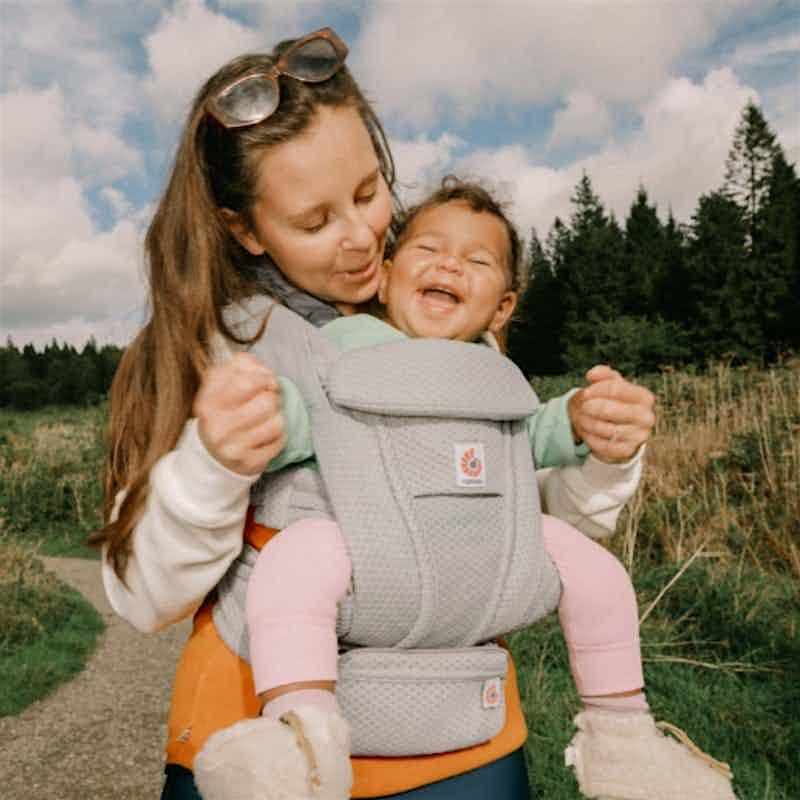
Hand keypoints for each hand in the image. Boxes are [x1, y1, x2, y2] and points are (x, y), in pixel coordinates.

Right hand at [193, 352, 285, 475]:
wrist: (212, 455)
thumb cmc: (223, 413)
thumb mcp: (221, 384)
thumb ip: (241, 366)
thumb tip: (263, 369)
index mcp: (208, 402)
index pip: (247, 381)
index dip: (264, 376)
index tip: (265, 380)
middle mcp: (217, 426)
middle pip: (266, 402)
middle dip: (272, 397)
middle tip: (267, 399)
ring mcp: (232, 447)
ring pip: (276, 422)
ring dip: (277, 417)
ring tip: (266, 418)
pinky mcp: (249, 462)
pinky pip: (279, 441)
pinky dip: (278, 436)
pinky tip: (265, 436)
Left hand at [567, 365, 655, 462]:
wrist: (618, 430)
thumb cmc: (614, 403)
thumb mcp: (611, 385)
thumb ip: (603, 374)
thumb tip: (592, 375)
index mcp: (645, 397)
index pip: (616, 388)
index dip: (596, 389)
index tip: (585, 393)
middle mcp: (646, 417)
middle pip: (610, 409)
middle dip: (590, 407)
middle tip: (582, 407)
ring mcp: (639, 436)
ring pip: (606, 429)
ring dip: (588, 423)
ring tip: (582, 419)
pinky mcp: (627, 451)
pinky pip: (604, 445)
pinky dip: (591, 438)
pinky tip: (587, 432)